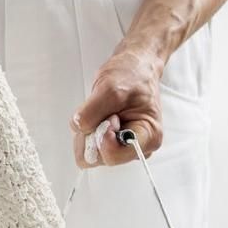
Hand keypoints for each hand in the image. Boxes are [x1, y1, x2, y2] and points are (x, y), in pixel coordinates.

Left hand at [71, 45, 164, 167]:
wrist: (134, 69)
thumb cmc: (132, 76)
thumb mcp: (110, 88)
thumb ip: (92, 111)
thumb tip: (79, 127)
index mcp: (147, 137)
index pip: (113, 157)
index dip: (101, 139)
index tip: (107, 118)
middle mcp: (136, 147)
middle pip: (98, 158)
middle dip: (92, 135)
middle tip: (104, 113)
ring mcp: (121, 145)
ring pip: (90, 153)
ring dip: (88, 132)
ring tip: (103, 112)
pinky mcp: (109, 141)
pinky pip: (87, 145)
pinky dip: (86, 130)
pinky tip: (98, 116)